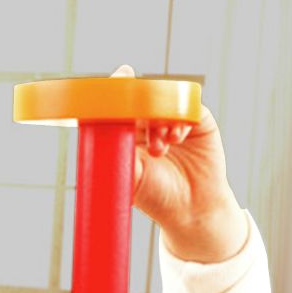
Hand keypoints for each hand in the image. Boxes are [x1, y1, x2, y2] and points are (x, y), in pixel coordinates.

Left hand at [111, 65, 247, 262]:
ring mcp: (176, 120)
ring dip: (161, 117)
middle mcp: (152, 121)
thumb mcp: (129, 172)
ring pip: (167, 100)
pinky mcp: (200, 122)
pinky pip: (190, 107)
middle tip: (138, 121)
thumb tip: (91, 120)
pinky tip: (176, 139)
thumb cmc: (156, 197)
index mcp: (129, 129)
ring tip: (158, 149)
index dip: (119, 88)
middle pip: (144, 94)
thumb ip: (114, 145)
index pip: (122, 101)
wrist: (191, 211)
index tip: (120, 80)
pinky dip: (180, 119)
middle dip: (141, 106)